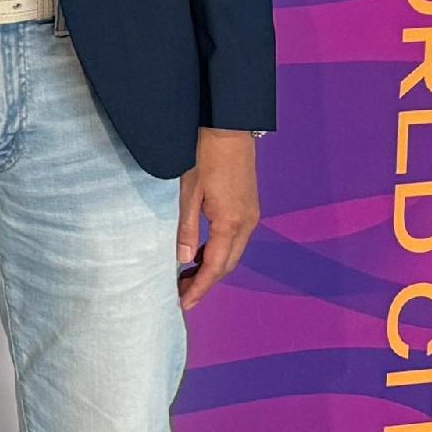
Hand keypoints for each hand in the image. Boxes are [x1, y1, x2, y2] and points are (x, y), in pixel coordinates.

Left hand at [177, 128, 261, 306]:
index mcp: (231, 223)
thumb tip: (184, 261)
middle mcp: (247, 224)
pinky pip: (236, 240)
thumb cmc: (205, 156)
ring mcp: (251, 215)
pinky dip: (219, 253)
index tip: (183, 304)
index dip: (199, 288)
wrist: (229, 127)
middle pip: (227, 265)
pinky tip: (202, 254)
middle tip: (180, 294)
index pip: (215, 267)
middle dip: (205, 283)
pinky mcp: (249, 207)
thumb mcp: (189, 192)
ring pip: (233, 254)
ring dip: (212, 268)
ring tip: (186, 278)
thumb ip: (188, 229)